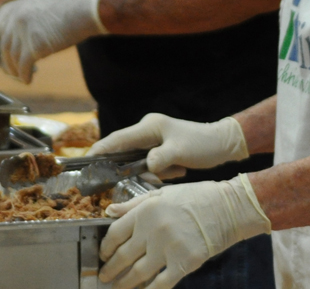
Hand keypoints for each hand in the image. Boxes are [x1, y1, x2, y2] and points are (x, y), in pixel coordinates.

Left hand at [0, 0, 108, 82]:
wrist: (87, 7)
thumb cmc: (69, 8)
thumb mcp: (38, 9)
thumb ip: (24, 22)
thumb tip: (17, 46)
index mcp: (12, 9)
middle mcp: (14, 19)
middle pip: (4, 51)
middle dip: (8, 67)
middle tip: (16, 75)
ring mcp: (23, 32)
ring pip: (13, 60)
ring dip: (18, 72)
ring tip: (26, 76)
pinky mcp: (35, 45)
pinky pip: (24, 67)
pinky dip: (25, 76)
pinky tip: (29, 80)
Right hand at [89, 113, 248, 179]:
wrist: (223, 144)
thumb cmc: (202, 144)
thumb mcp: (179, 152)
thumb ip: (159, 160)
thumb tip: (147, 167)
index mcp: (150, 126)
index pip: (118, 138)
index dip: (101, 150)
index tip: (85, 161)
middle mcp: (149, 131)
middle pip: (126, 151)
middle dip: (126, 168)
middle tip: (120, 182)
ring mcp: (156, 140)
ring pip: (140, 161)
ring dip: (151, 171)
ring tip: (172, 171)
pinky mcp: (162, 150)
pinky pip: (152, 164)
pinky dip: (160, 171)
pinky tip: (178, 170)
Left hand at [99, 174, 270, 288]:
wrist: (228, 207)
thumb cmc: (196, 197)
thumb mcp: (162, 194)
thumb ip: (134, 205)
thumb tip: (109, 211)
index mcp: (146, 211)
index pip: (115, 233)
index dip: (105, 248)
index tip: (103, 255)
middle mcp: (153, 230)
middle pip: (123, 256)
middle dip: (111, 270)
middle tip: (105, 277)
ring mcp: (168, 248)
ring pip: (138, 273)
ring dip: (124, 284)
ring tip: (118, 288)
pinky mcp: (184, 263)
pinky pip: (160, 284)